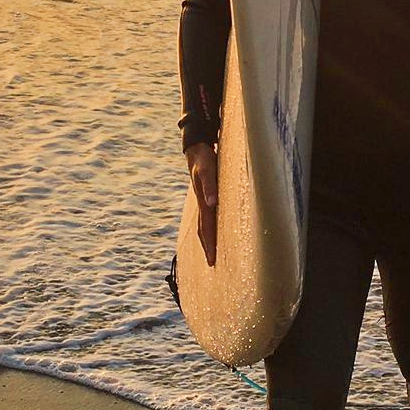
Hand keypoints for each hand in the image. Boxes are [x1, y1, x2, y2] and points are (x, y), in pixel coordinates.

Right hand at [186, 142, 217, 266]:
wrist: (196, 147)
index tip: (211, 260)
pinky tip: (212, 229)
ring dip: (207, 238)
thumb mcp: (208, 169)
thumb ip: (210, 186)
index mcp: (204, 200)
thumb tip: (211, 203)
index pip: (207, 227)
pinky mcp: (206, 194)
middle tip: (211, 263)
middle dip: (208, 246)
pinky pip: (207, 215)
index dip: (209, 243)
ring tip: (211, 252)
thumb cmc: (204, 158)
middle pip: (204, 228)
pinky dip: (209, 226)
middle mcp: (203, 202)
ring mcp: (204, 199)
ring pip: (204, 223)